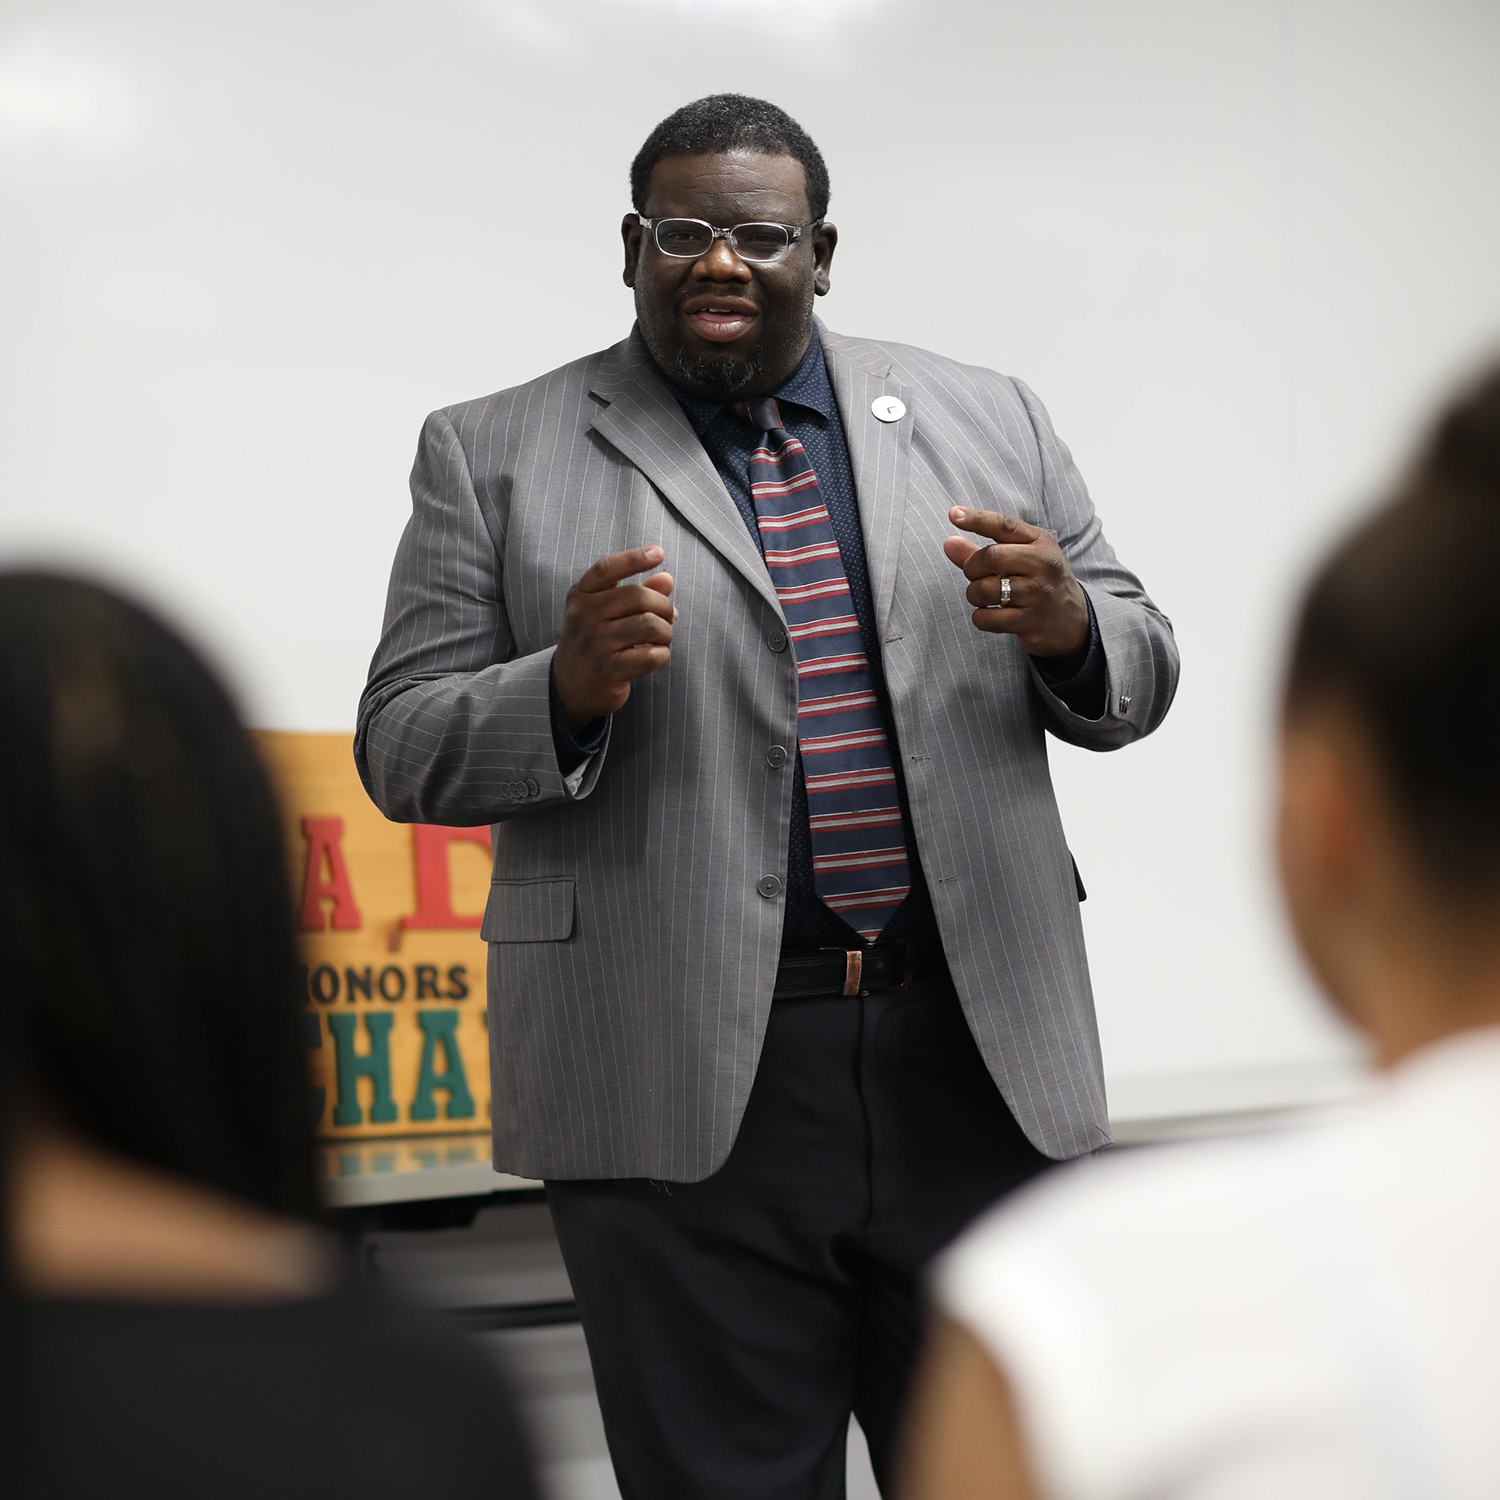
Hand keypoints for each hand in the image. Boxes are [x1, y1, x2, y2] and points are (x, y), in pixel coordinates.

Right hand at [554, 545, 675, 730]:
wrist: (569, 687)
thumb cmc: (595, 642)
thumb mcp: (606, 613)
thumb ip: (636, 593)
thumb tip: (667, 579)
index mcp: (580, 596)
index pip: (607, 569)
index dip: (634, 558)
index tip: (658, 553)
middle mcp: (583, 617)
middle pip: (639, 596)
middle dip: (663, 606)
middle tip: (667, 617)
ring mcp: (595, 644)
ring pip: (650, 625)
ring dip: (666, 632)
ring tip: (662, 638)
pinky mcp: (608, 670)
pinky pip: (652, 655)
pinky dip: (663, 654)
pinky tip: (656, 656)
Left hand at [942, 508, 1089, 669]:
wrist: (1073, 620)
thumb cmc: (1038, 582)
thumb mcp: (1019, 559)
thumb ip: (982, 551)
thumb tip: (948, 542)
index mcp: (1040, 542)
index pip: (1005, 525)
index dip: (977, 519)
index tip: (953, 514)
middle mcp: (1043, 564)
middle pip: (990, 557)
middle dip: (972, 567)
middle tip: (975, 575)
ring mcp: (1038, 593)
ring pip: (985, 589)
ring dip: (974, 595)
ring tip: (985, 597)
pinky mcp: (1031, 621)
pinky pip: (988, 618)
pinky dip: (981, 617)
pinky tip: (992, 614)